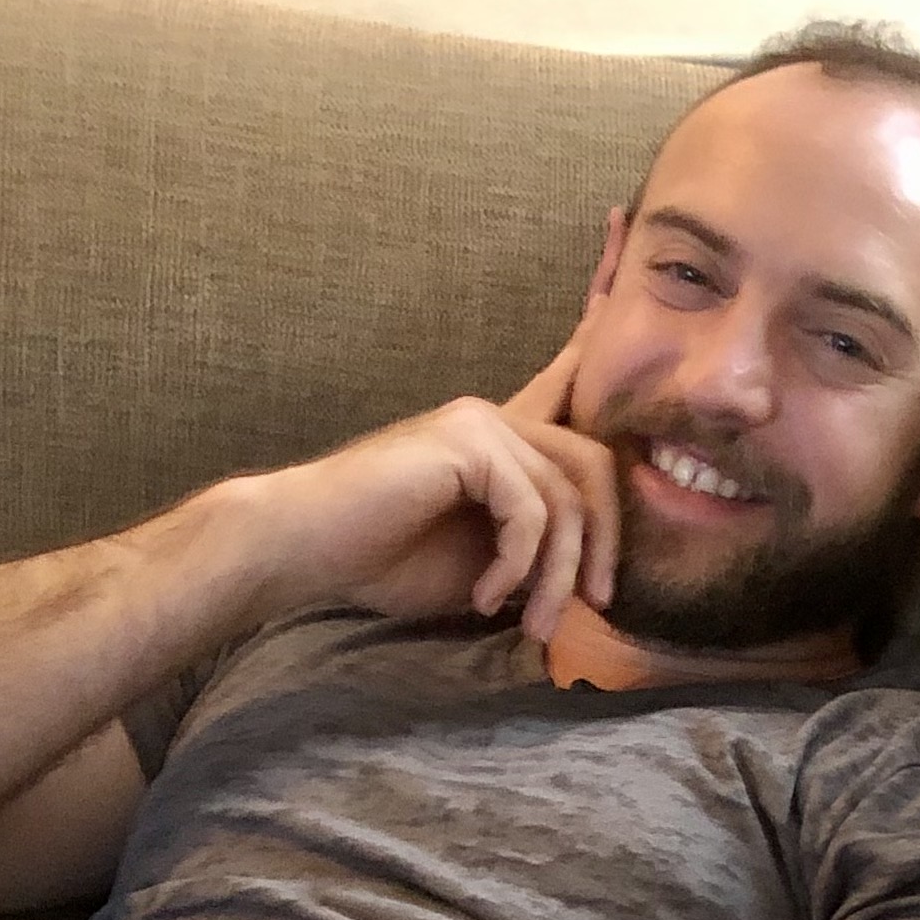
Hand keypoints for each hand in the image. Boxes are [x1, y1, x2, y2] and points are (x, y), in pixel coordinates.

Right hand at [230, 336, 619, 643]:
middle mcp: (495, 421)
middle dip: (605, 549)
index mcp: (499, 445)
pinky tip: (486, 597)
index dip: (595, 355)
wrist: (307, 548)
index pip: (566, 398)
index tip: (612, 295)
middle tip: (595, 608)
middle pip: (594, 470)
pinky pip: (531, 510)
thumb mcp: (483, 567)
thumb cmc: (382, 560)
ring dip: (558, 578)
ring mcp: (479, 424)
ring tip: (530, 625)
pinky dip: (518, 566)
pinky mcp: (466, 441)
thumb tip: (591, 589)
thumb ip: (533, 557)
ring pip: (566, 502)